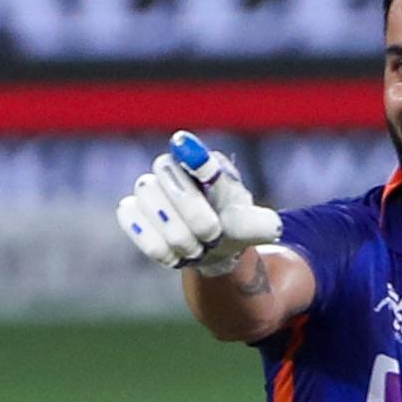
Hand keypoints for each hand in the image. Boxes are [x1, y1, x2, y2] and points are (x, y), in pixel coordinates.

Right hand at [116, 131, 282, 275]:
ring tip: (196, 249)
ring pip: (146, 194)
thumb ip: (260, 225)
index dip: (189, 151)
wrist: (211, 249)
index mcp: (205, 164)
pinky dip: (152, 240)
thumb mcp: (256, 228)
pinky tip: (173, 255)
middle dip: (190, 209)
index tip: (185, 146)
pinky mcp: (130, 209)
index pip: (192, 150)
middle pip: (165, 170)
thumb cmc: (233, 229)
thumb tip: (272, 228)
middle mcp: (172, 168)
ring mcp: (148, 188)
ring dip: (174, 230)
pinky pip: (129, 215)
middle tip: (212, 235)